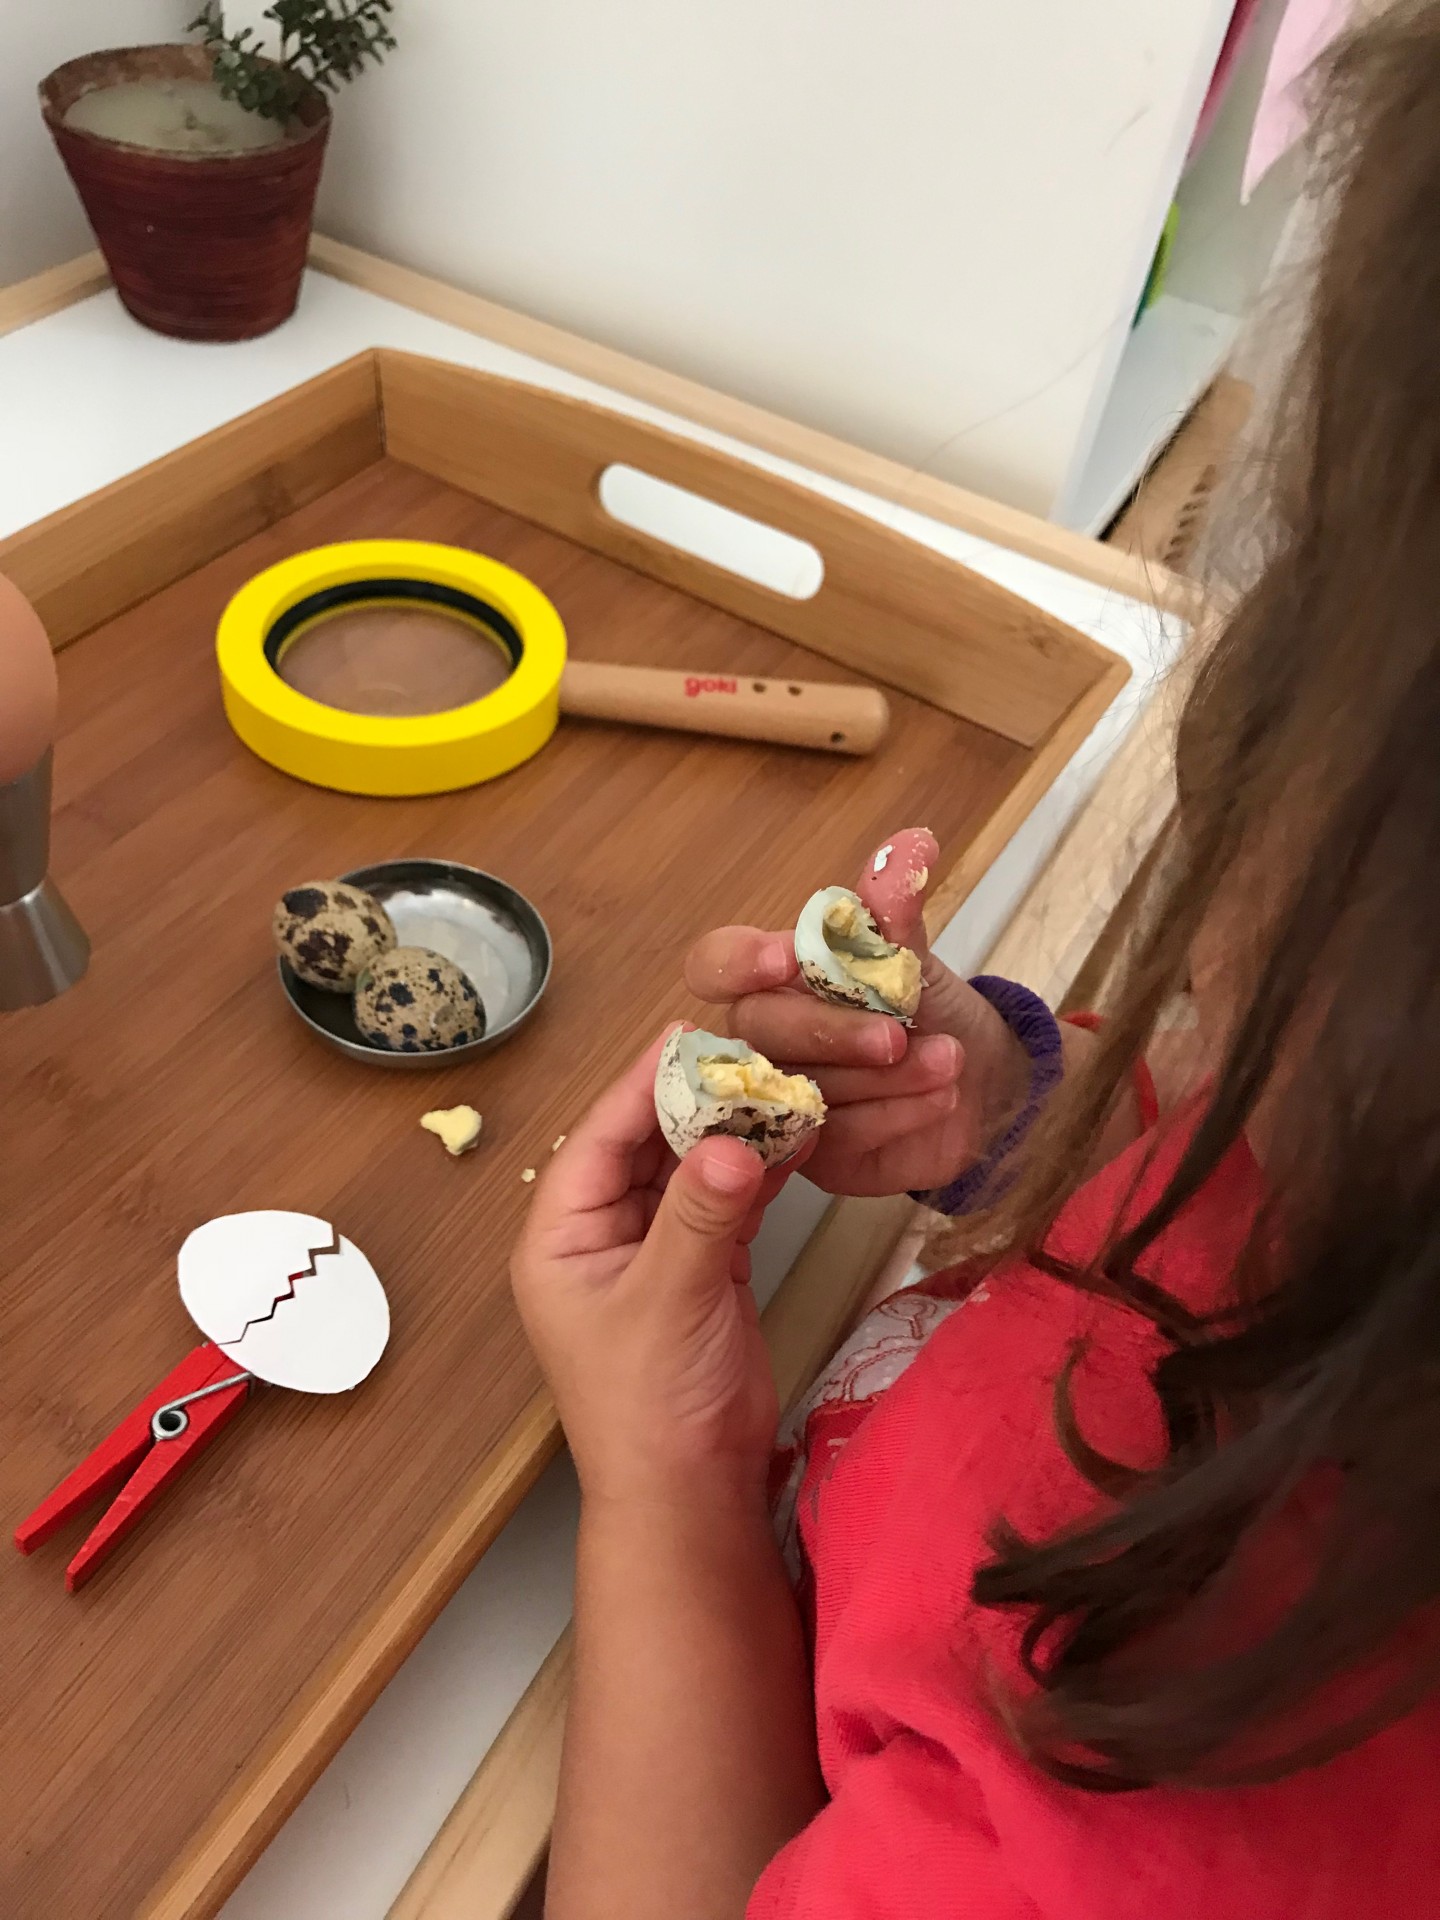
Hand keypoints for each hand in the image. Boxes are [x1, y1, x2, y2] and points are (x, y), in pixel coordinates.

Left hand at [510, 1030, 806, 1508]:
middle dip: (698, 1096)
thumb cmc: (650, 1409)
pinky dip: (759, 1166)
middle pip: (647, 1140)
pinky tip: (796, 1132)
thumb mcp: (667, 1304)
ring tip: (783, 1077)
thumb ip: (698, 1218)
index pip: (600, 1136)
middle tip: (753, 1045)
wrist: (688, 1494)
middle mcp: (601, 1230)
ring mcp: (653, 1246)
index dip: (643, 1081)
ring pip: (692, 1163)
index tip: (693, 1031)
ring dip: (734, 1126)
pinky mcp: (702, 1264)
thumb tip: (733, 1141)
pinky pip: (727, 1196)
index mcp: (561, 1234)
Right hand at [684, 828, 1028, 1196]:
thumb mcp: (916, 960)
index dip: (737, 963)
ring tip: (949, 1064)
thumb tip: (912, 844)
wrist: (989, 1087)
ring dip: (883, 1077)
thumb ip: (895, 913)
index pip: (715, 965)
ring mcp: (782, 1102)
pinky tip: (940, 1099)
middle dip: (830, 1031)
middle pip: (758, 1033)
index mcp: (774, 980)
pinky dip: (893, 1115)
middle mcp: (764, 1041)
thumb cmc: (933, 1014)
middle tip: (898, 1035)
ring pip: (804, 1089)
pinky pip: (838, 1137)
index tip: (786, 959)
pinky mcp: (811, 1156)